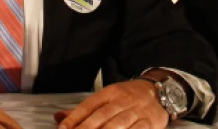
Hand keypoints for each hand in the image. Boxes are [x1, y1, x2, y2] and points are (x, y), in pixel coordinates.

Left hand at [54, 79, 168, 128]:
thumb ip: (84, 110)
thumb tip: (58, 117)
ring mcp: (136, 112)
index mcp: (109, 93)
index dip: (74, 118)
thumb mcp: (107, 97)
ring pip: (118, 124)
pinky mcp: (149, 122)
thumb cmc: (129, 97)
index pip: (88, 105)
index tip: (63, 128)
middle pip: (101, 116)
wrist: (159, 92)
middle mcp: (122, 101)